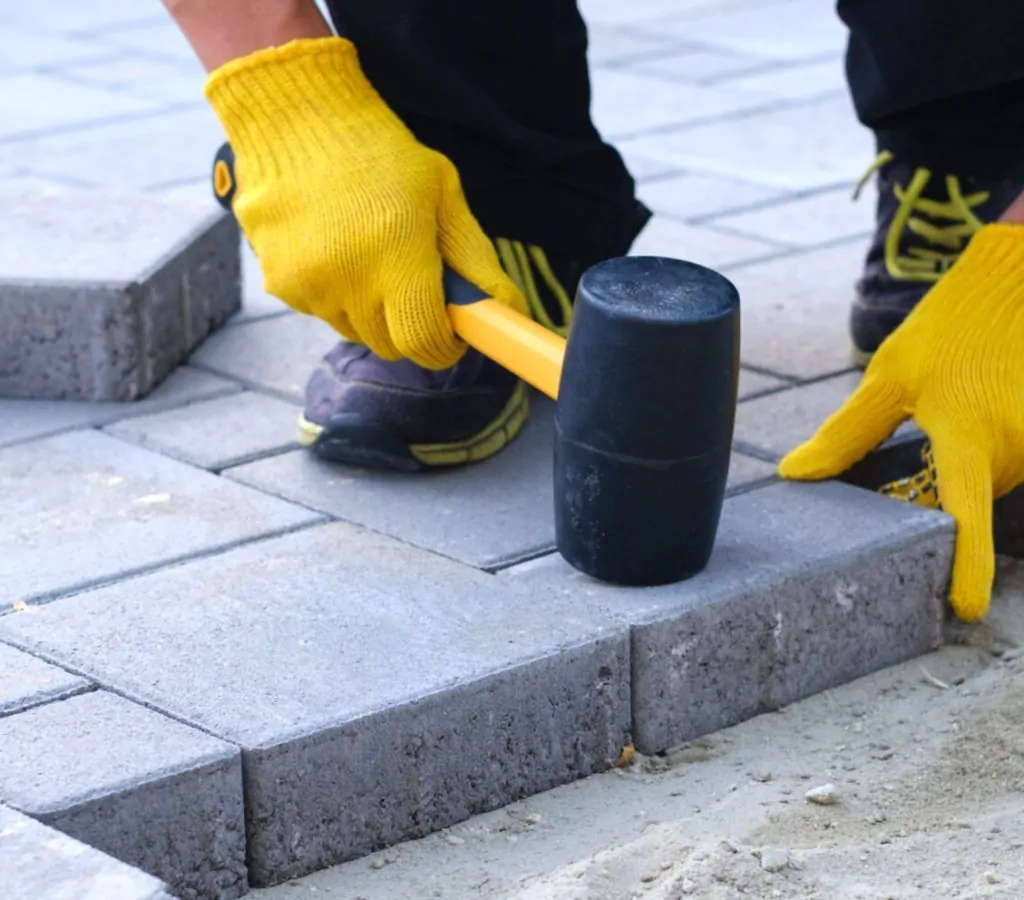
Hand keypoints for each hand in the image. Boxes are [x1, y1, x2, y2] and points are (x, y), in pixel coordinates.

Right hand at [203, 37, 525, 368]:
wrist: (294, 118)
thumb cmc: (383, 154)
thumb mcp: (444, 194)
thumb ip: (475, 258)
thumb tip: (511, 309)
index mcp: (397, 258)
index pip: (425, 343)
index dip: (445, 344)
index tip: (453, 330)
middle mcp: (349, 282)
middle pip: (392, 346)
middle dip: (411, 328)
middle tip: (416, 285)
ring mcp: (308, 287)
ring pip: (356, 333)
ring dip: (371, 313)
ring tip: (371, 257)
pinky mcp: (279, 284)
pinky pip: (322, 312)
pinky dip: (336, 296)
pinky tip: (335, 249)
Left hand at [778, 223, 1023, 620]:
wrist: (1019, 280)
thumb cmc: (951, 324)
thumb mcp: (890, 375)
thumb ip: (847, 434)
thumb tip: (795, 474)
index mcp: (967, 432)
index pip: (966, 513)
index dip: (965, 564)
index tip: (963, 609)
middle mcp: (1013, 444)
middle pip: (972, 501)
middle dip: (943, 494)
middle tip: (922, 447)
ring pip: (993, 484)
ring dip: (969, 471)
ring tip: (956, 415)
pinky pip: (1010, 463)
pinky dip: (986, 456)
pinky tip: (977, 414)